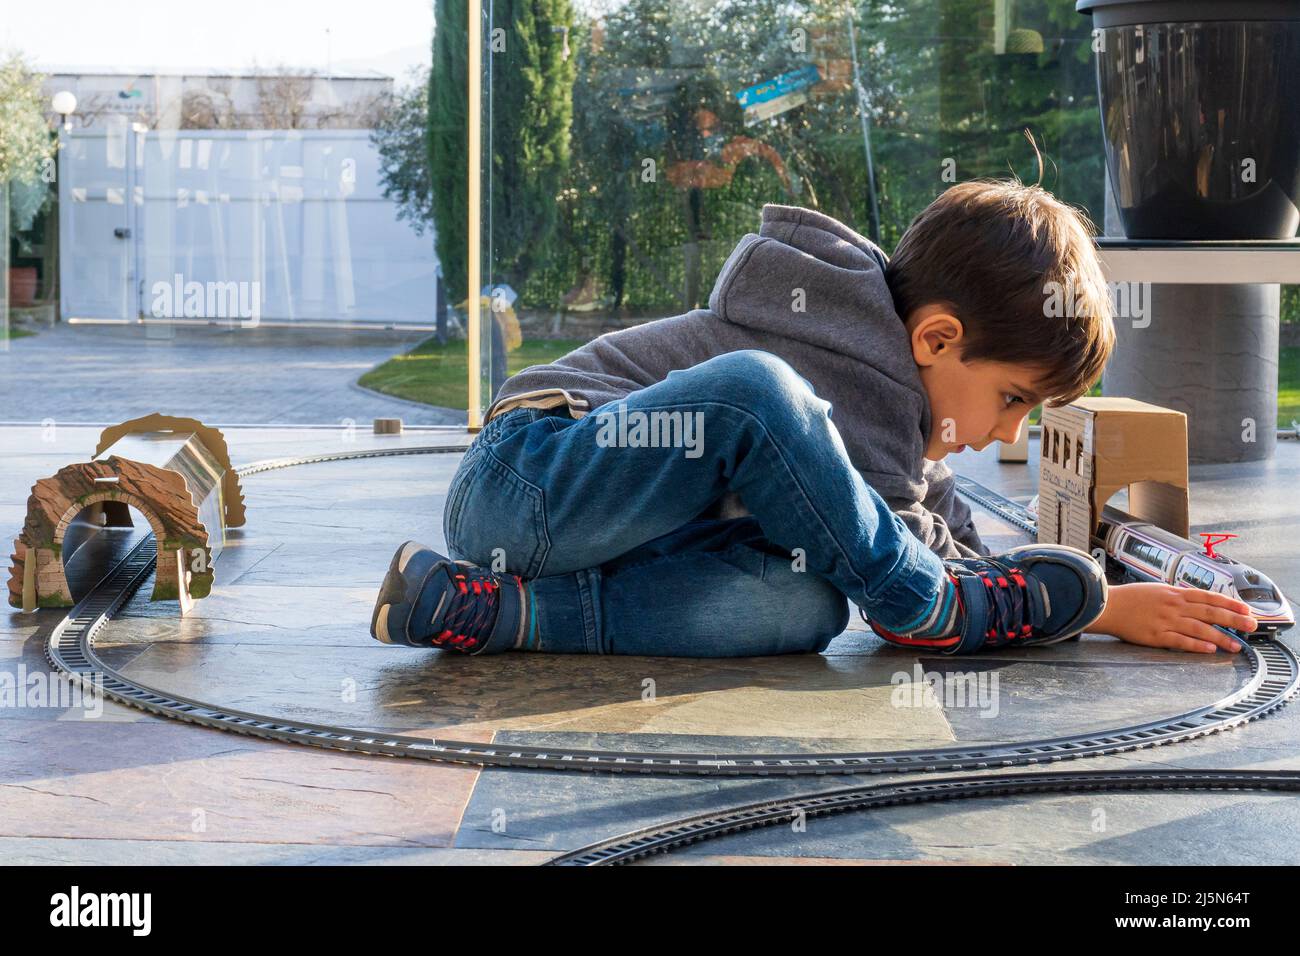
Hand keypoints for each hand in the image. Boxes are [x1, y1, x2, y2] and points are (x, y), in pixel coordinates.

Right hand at [1089, 582, 1257, 653]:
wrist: (1106, 605)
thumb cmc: (1129, 598)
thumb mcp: (1156, 590)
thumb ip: (1176, 596)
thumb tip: (1195, 602)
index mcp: (1174, 593)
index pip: (1208, 597)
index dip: (1229, 603)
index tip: (1246, 609)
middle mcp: (1173, 606)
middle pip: (1210, 612)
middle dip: (1234, 619)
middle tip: (1252, 626)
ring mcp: (1165, 621)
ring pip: (1200, 628)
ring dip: (1221, 637)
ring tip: (1236, 645)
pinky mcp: (1156, 636)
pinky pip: (1181, 641)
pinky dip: (1197, 644)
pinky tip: (1210, 648)